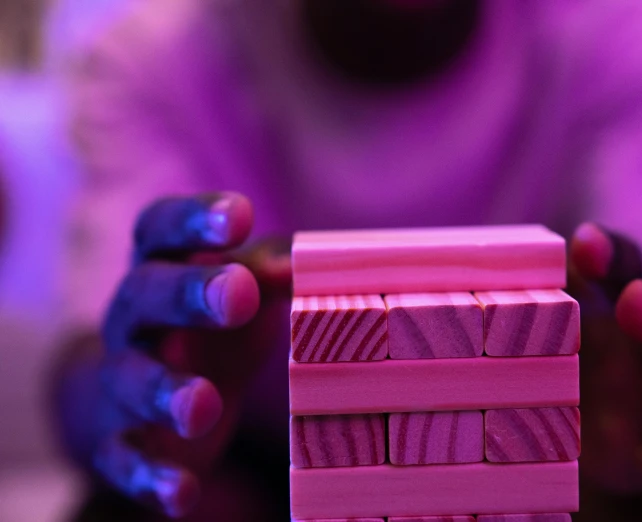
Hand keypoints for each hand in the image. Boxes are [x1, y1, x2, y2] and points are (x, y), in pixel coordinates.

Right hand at [92, 192, 289, 517]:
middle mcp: (135, 317)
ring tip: (204, 406)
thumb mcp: (242, 286)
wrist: (146, 398)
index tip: (239, 215)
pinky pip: (125, 458)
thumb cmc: (213, 326)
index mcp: (164, 267)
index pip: (163, 228)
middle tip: (237, 295)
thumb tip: (301, 265)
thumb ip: (270, 266)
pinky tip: (183, 494)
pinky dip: (150, 476)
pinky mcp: (122, 440)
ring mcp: (124, 379)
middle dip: (188, 294)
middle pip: (146, 294)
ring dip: (166, 391)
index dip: (194, 219)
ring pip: (131, 379)